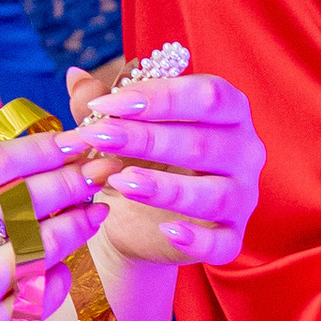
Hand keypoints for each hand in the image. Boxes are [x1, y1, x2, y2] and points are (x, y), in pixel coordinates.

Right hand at [0, 128, 111, 320]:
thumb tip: (28, 165)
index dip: (39, 148)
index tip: (69, 140)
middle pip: (24, 199)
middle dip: (68, 182)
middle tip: (94, 173)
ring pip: (42, 244)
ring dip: (77, 224)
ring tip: (95, 211)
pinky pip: (41, 290)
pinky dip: (57, 274)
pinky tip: (64, 264)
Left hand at [70, 67, 266, 269]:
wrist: (140, 219)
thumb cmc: (142, 157)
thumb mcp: (120, 127)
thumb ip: (103, 105)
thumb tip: (75, 77)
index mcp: (228, 110)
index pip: (206, 96)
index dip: (158, 97)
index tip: (107, 104)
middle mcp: (245, 150)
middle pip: (203, 142)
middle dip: (146, 140)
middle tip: (98, 137)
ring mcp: (243, 196)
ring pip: (214, 193)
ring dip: (166, 188)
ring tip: (120, 183)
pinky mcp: (232, 236)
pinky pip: (223, 243)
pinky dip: (198, 240)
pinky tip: (168, 232)